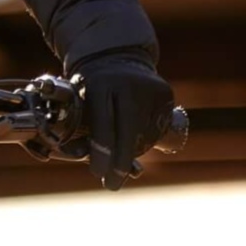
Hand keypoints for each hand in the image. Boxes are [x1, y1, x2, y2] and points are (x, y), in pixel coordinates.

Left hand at [77, 53, 174, 190]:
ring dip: (131, 153)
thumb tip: (98, 170)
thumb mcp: (79, 103)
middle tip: (112, 185)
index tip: (98, 172)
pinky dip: (145, 142)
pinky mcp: (166, 94)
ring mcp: (151, 88)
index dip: (102, 150)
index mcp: (100, 84)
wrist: (116, 60)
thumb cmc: (90, 92)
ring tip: (118, 156)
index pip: (104, 123)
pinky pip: (157, 128)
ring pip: (143, 133)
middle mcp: (128, 84)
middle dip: (120, 161)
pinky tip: (134, 141)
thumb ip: (82, 131)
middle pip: (128, 130)